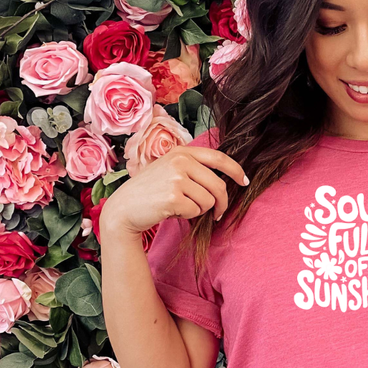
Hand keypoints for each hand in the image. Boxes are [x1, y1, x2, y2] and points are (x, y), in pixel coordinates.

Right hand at [100, 145, 248, 236]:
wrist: (123, 209)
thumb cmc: (149, 193)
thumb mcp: (169, 170)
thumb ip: (192, 168)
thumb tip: (225, 179)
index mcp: (181, 152)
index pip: (218, 157)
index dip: (235, 170)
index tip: (244, 181)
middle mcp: (179, 161)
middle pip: (218, 185)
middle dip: (222, 203)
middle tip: (217, 214)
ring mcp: (176, 178)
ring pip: (209, 200)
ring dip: (200, 210)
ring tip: (182, 207)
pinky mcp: (173, 196)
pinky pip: (196, 211)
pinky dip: (188, 216)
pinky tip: (172, 212)